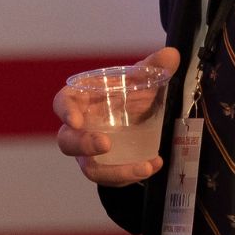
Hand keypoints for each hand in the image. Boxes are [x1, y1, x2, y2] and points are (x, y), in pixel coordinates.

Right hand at [54, 47, 179, 185]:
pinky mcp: (106, 168)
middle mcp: (79, 129)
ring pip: (91, 169)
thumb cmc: (126, 92)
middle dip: (84, 146)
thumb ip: (153, 67)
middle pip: (67, 142)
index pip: (62, 103)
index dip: (65, 112)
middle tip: (106, 144)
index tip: (75, 121)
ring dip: (115, 172)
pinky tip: (155, 163)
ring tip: (143, 167)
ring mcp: (90, 153)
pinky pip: (113, 179)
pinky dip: (133, 175)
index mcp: (80, 100)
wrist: (136, 114)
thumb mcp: (139, 78)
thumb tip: (172, 55)